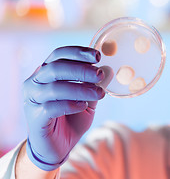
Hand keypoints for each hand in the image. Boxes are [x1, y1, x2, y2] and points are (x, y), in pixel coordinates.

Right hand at [23, 46, 104, 170]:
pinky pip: (51, 107)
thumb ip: (95, 85)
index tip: (98, 56)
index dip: (78, 52)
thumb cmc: (71, 117)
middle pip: (56, 67)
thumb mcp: (88, 99)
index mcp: (46, 72)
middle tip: (99, 74)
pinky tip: (83, 106)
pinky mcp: (34, 117)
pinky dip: (70, 104)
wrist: (57, 146)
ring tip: (98, 93)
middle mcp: (35, 82)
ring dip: (80, 88)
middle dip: (81, 69)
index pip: (59, 55)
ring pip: (54, 87)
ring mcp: (32, 99)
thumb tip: (108, 70)